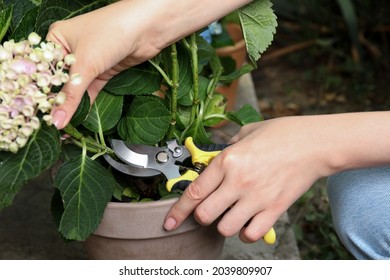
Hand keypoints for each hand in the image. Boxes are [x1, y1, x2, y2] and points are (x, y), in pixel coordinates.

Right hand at [46, 1, 163, 128]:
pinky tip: (78, 117)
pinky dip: (86, 103)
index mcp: (57, 39)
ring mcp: (88, 61)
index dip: (40, 90)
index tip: (37, 112)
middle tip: (48, 121)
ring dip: (72, 104)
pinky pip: (90, 90)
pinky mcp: (103, 71)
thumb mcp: (85, 64)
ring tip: (61, 124)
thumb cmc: (110, 33)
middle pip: (59, 80)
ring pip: (76, 87)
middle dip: (56, 100)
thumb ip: (71, 95)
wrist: (146, 29)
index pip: (43, 69)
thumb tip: (57, 120)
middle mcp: (70, 50)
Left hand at [164, 117, 329, 241]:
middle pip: (204, 215)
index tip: (169, 221)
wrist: (315, 143)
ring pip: (225, 228)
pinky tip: (248, 222)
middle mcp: (238, 182)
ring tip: (231, 214)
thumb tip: (215, 159)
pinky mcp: (274, 210)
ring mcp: (257, 198)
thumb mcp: (247, 132)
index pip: (194, 192)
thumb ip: (227, 147)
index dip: (178, 210)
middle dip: (201, 215)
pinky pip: (250, 234)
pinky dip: (245, 232)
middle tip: (208, 209)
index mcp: (228, 160)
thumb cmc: (283, 134)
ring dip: (224, 224)